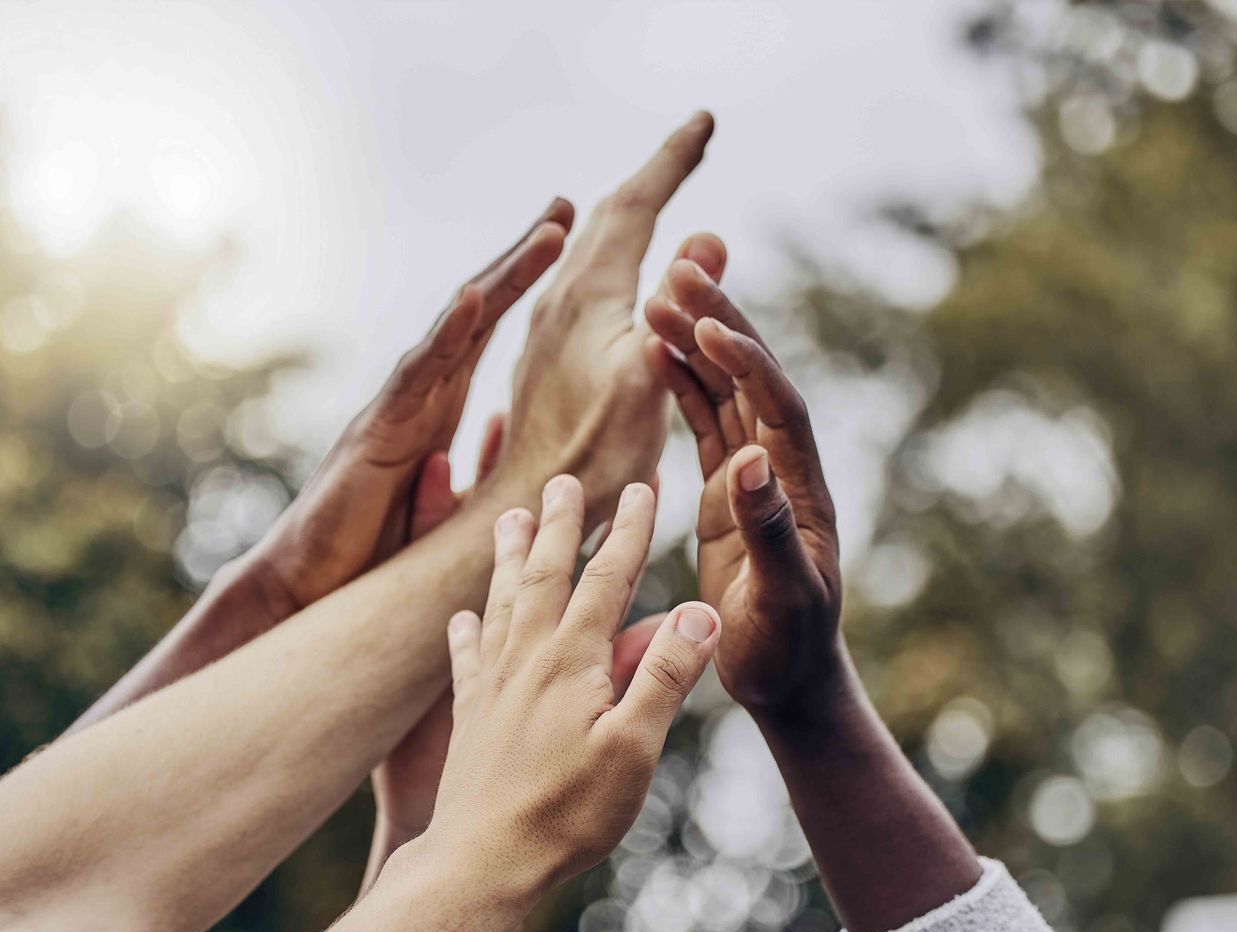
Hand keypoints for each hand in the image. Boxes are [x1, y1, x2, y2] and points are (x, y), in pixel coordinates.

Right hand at [212, 198, 574, 630]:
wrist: (308, 594)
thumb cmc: (372, 562)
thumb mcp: (449, 516)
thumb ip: (482, 480)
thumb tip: (521, 454)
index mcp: (439, 412)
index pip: (491, 338)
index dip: (528, 291)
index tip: (570, 244)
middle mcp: (420, 398)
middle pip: (477, 315)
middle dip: (521, 260)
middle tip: (565, 209)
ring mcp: (397, 409)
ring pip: (455, 332)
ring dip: (503, 279)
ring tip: (550, 235)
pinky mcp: (377, 434)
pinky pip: (417, 377)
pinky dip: (445, 336)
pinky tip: (475, 299)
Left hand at [371, 429, 667, 847]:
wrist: (481, 862)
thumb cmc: (566, 813)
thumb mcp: (635, 748)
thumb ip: (666, 675)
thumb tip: (700, 610)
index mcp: (571, 660)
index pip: (608, 579)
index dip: (630, 530)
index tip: (644, 485)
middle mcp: (526, 659)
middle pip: (545, 574)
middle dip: (561, 525)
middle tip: (563, 479)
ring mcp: (492, 686)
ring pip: (501, 602)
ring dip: (510, 557)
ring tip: (509, 518)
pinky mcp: (470, 718)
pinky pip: (468, 658)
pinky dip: (468, 630)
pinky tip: (463, 617)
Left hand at [489, 113, 715, 515]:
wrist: (529, 507)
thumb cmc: (592, 456)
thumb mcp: (647, 378)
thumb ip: (676, 308)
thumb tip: (707, 239)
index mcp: (587, 293)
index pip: (634, 204)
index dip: (672, 160)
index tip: (705, 120)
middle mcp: (559, 299)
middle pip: (608, 216)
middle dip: (654, 175)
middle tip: (691, 142)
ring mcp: (547, 328)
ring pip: (589, 247)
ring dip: (627, 212)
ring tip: (656, 191)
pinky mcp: (545, 357)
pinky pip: (582, 280)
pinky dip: (611, 253)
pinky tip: (613, 273)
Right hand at [642, 258, 843, 713]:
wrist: (789, 681)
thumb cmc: (789, 650)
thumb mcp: (784, 598)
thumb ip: (770, 531)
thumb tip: (751, 461)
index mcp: (800, 491)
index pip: (776, 409)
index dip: (747, 363)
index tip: (709, 325)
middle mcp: (780, 472)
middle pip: (752, 379)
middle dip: (720, 322)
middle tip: (680, 268)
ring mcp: (753, 479)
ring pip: (724, 393)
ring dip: (695, 343)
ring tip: (656, 294)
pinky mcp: (726, 495)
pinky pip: (703, 425)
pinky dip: (681, 385)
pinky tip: (652, 352)